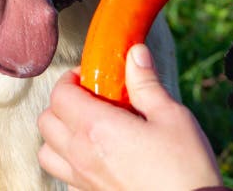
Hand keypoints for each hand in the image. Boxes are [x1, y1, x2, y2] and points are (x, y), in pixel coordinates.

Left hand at [38, 44, 223, 190]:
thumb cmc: (186, 167)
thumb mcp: (171, 117)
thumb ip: (146, 83)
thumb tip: (135, 53)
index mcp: (97, 128)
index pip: (60, 94)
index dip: (70, 80)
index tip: (89, 77)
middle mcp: (81, 154)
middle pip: (46, 120)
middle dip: (62, 103)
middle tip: (89, 99)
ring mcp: (82, 179)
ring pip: (46, 151)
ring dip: (59, 135)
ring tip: (87, 128)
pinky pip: (63, 176)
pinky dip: (69, 162)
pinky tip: (95, 156)